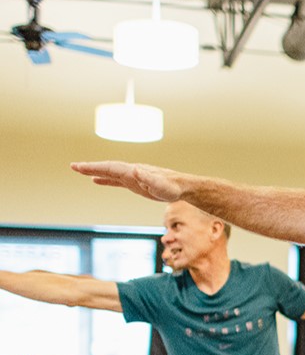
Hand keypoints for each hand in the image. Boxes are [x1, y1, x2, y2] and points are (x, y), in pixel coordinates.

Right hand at [70, 161, 185, 202]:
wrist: (181, 187)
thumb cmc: (172, 188)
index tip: (79, 167)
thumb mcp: (161, 185)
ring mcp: (132, 176)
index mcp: (133, 171)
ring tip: (79, 170)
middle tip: (73, 166)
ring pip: (109, 172)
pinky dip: (105, 180)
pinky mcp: (135, 183)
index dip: (94, 167)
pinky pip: (116, 180)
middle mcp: (130, 171)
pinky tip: (96, 181)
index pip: (109, 167)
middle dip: (89, 167)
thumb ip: (148, 177)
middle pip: (106, 168)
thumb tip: (135, 169)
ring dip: (94, 171)